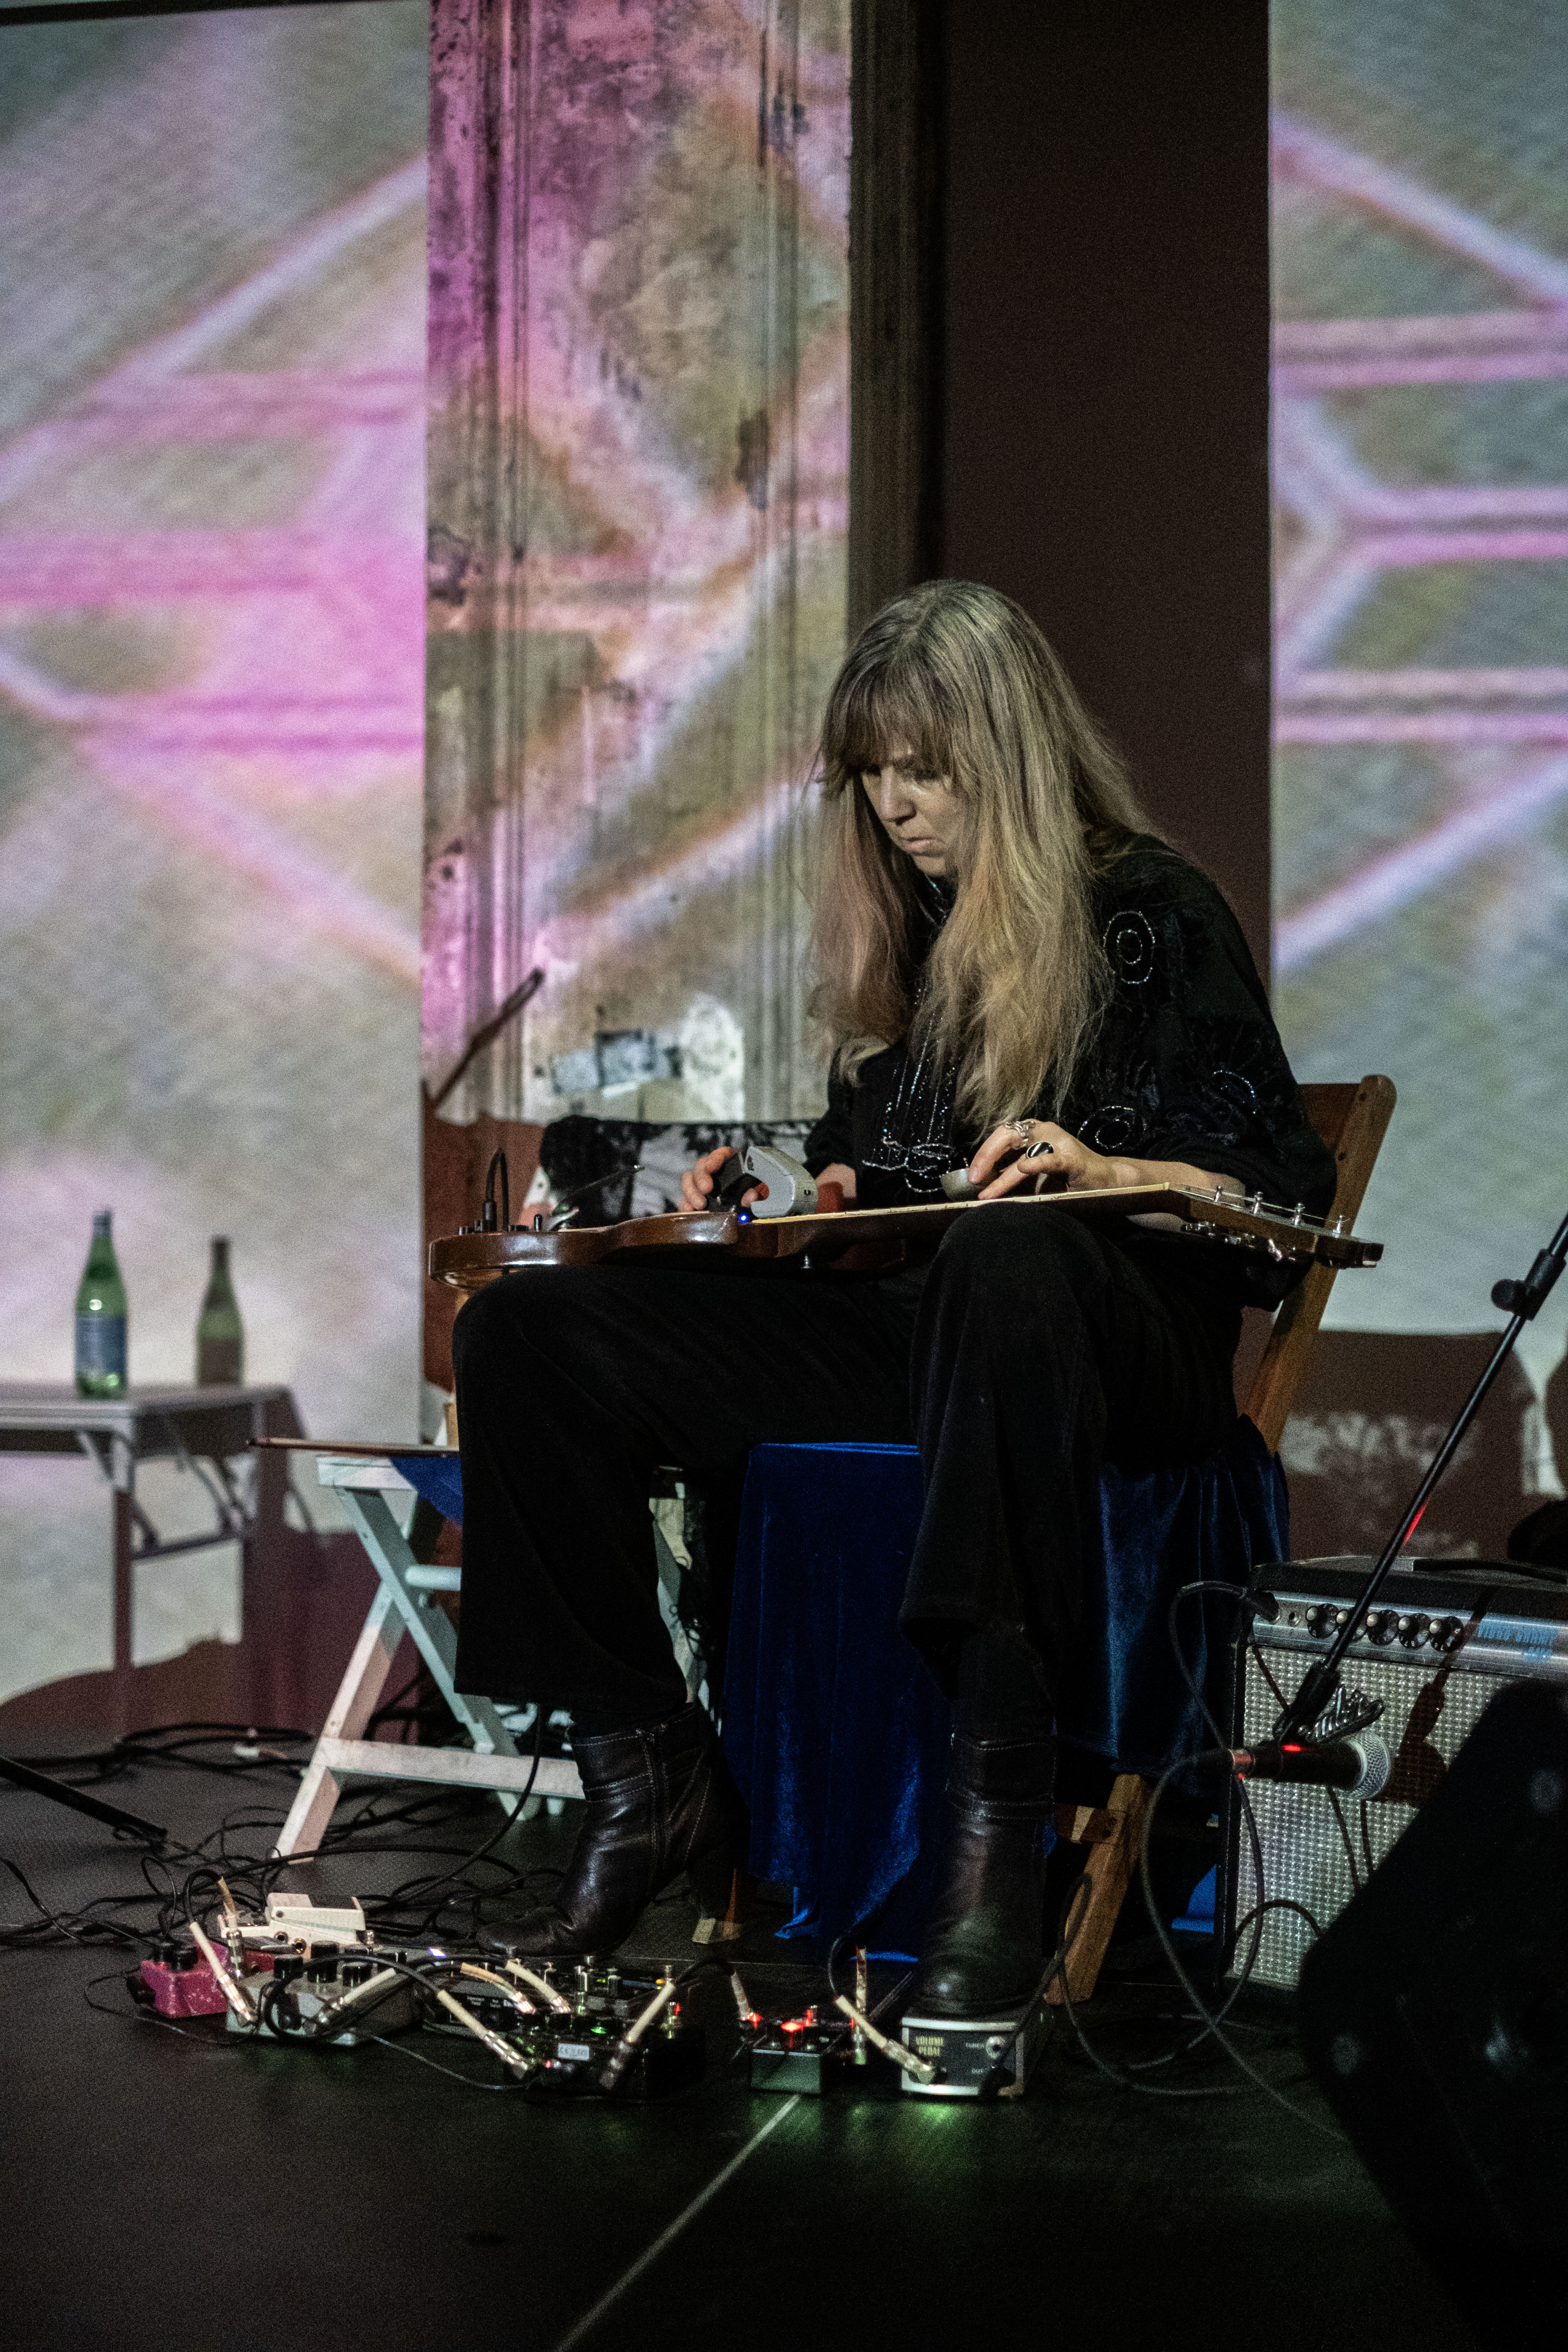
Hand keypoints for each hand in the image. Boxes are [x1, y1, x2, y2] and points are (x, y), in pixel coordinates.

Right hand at [680, 1147, 765, 1213]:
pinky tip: (689, 1211)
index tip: (712, 1167)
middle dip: (701, 1178)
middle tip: (706, 1189)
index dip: (715, 1158)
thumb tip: (751, 1197)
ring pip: (690, 1180)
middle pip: (701, 1166)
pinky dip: (686, 1204)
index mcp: (732, 1164)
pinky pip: (686, 1198)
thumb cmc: (758, 1194)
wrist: (754, 1209)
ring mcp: (703, 1184)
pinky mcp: (697, 1198)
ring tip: (699, 1205)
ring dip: (692, 1192)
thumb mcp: (762, 1192)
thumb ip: (759, 1192)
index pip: (721, 1154)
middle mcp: (715, 1171)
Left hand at [965, 1119, 1122, 1199]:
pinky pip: (1052, 1159)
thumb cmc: (1066, 1179)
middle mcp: (1043, 1132)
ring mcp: (1059, 1143)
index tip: (971, 1176)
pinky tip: (1024, 1168)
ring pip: (1025, 1154)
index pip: (1000, 1136)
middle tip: (975, 1179)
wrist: (1106, 1181)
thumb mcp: (1032, 1177)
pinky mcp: (1074, 1159)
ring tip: (990, 1193)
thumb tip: (981, 1187)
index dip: (983, 1154)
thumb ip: (1010, 1177)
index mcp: (1031, 1133)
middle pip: (1007, 1136)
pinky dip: (1038, 1163)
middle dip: (987, 1157)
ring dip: (1005, 1176)